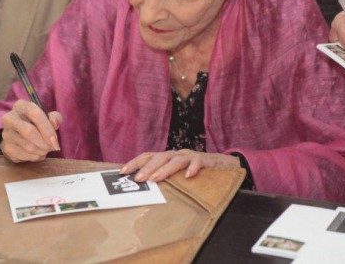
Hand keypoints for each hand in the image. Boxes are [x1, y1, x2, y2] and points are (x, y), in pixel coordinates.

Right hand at [0, 99, 61, 162]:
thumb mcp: (47, 116)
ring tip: (46, 150)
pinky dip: (34, 157)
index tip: (55, 142)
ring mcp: (6, 134)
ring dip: (41, 151)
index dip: (48, 129)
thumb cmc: (36, 123)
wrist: (18, 133)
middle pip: (29, 131)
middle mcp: (10, 118)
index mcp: (21, 106)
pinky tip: (38, 154)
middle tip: (51, 148)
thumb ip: (54, 117)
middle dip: (44, 143)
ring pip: (27, 146)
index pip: (36, 115)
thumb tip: (54, 123)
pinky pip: (23, 156)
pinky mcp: (6, 148)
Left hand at [120, 150, 238, 182]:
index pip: (147, 156)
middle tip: (138, 180)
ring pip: (175, 160)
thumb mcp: (176, 175)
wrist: (222, 165)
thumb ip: (162, 179)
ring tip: (156, 179)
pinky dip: (193, 168)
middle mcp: (176, 154)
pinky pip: (198, 162)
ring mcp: (190, 156)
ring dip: (165, 169)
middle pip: (159, 157)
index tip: (122, 172)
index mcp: (167, 157)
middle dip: (147, 168)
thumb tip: (141, 191)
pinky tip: (188, 176)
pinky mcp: (205, 160)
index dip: (134, 162)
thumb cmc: (194, 172)